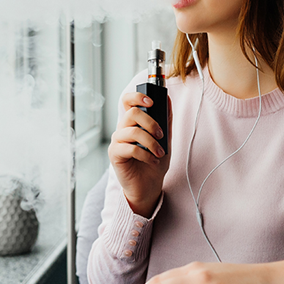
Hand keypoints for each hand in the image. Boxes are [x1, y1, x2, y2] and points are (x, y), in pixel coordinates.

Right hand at [107, 92, 172, 216]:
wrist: (149, 186)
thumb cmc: (154, 162)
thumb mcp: (165, 140)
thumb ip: (166, 121)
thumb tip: (168, 99)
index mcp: (133, 123)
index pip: (128, 100)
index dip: (137, 96)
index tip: (152, 102)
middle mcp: (123, 129)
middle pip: (132, 113)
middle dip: (151, 123)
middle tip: (161, 135)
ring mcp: (117, 141)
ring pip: (132, 131)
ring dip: (151, 143)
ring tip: (160, 153)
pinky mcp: (115, 154)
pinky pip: (130, 148)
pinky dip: (146, 155)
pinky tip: (153, 161)